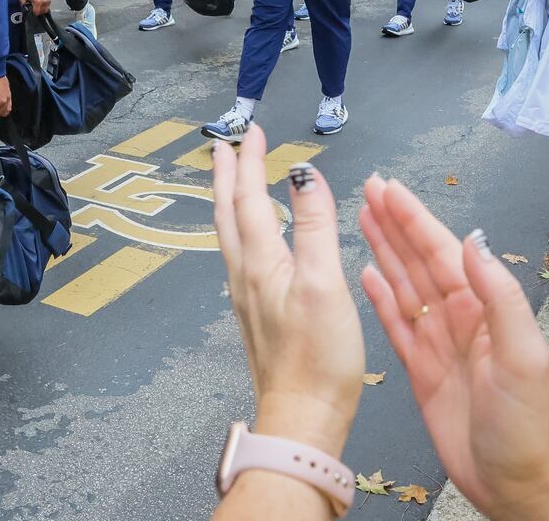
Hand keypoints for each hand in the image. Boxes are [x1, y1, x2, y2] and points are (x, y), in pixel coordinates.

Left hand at [20, 0, 50, 15]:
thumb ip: (23, 4)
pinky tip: (40, 3)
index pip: (36, 13)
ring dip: (42, 9)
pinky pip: (48, 5)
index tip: (31, 11)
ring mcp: (47, 0)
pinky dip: (44, 6)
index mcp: (37, 2)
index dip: (33, 13)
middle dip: (37, 11)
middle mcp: (44, 1)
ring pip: (46, 9)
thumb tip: (24, 8)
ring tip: (37, 6)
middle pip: (42, 12)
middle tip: (34, 8)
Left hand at [213, 126, 363, 458]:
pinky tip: (250, 236)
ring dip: (229, 199)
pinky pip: (240, 254)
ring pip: (230, 233)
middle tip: (224, 145)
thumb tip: (304, 174)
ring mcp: (246, 294)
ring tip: (231, 179)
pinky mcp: (255, 313)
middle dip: (226, 175)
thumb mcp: (323, 281)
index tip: (253, 131)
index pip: (250, 197)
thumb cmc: (318, 355)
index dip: (252, 161)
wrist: (302, 416)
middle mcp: (244, 273)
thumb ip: (314, 225)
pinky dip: (241, 228)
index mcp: (259, 260)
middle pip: (228, 212)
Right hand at [359, 176, 548, 518]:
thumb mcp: (523, 356)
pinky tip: (364, 276)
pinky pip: (395, 325)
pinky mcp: (421, 371)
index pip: (440, 251)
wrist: (520, 484)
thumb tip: (473, 243)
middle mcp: (458, 321)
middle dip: (393, 223)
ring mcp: (438, 344)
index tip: (389, 190)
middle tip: (369, 190)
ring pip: (403, 285)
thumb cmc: (530, 429)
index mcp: (481, 311)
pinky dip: (378, 298)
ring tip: (362, 219)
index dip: (412, 218)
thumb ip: (500, 297)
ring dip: (383, 251)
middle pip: (417, 260)